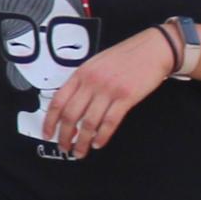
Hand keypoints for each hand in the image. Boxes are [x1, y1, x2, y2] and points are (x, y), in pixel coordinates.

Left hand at [38, 35, 173, 159]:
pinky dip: (101, 136)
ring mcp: (109, 89)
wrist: (153, 48)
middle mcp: (92, 82)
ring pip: (88, 123)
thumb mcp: (96, 63)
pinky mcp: (126, 97)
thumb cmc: (127, 56)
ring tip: (80, 151)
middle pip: (70, 115)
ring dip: (82, 141)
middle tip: (64, 147)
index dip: (49, 121)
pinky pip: (109, 122)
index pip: (58, 101)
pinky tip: (98, 143)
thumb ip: (82, 82)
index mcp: (81, 73)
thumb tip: (70, 105)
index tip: (47, 134)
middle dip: (64, 136)